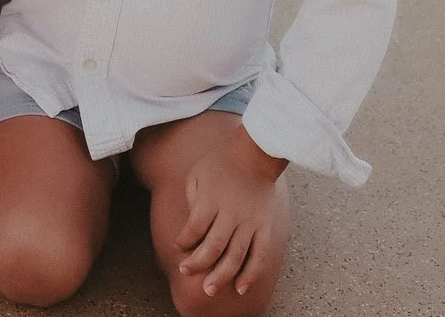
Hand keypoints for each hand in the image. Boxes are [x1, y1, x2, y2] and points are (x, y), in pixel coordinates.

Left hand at [174, 128, 287, 299]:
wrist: (256, 154)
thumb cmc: (220, 164)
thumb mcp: (196, 174)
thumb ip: (190, 200)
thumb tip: (190, 229)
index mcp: (211, 200)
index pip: (193, 228)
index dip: (183, 241)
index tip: (179, 246)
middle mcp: (231, 213)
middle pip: (213, 246)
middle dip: (198, 264)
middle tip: (186, 272)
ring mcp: (250, 222)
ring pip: (236, 256)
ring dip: (221, 276)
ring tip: (209, 289)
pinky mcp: (265, 227)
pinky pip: (260, 255)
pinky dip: (251, 274)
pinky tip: (240, 288)